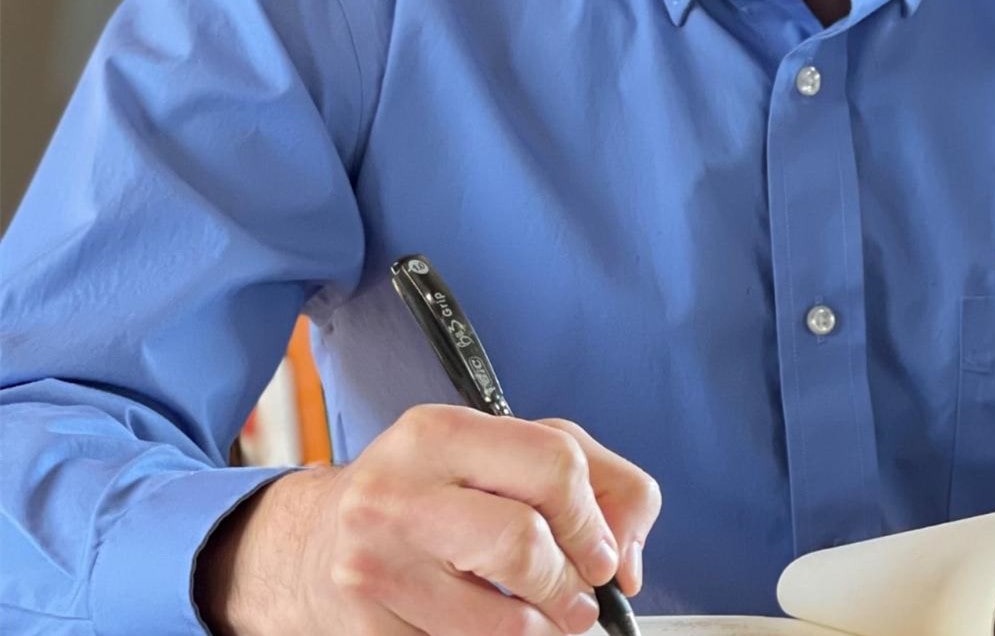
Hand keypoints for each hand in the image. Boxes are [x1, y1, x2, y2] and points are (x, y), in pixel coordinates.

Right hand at [197, 405, 662, 635]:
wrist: (308, 543)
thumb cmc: (424, 491)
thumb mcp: (501, 454)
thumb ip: (592, 479)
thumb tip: (631, 556)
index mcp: (439, 433)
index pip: (553, 465)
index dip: (595, 520)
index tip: (605, 552)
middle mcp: (396, 494)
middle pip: (525, 545)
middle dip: (570, 584)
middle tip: (579, 597)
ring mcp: (373, 567)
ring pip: (501, 621)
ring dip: (539, 628)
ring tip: (539, 614)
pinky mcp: (366, 630)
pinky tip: (482, 624)